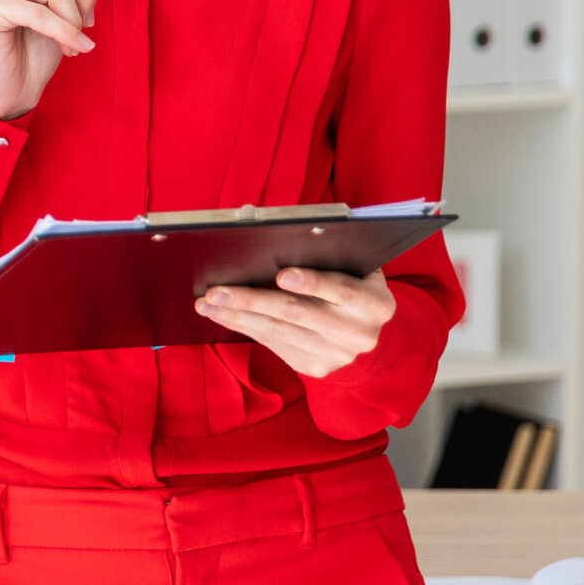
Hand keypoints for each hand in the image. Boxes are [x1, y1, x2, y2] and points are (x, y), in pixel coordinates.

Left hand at [194, 267, 394, 377]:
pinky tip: (222, 315)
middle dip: (253, 300)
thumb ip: (320, 249)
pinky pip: (273, 344)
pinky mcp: (315, 366)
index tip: (282, 275)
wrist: (368, 333)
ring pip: (279, 331)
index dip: (312, 282)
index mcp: (375, 303)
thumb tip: (254, 218)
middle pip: (298, 313)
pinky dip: (244, 327)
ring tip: (207, 303)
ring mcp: (337, 355)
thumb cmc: (350, 283)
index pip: (342, 290)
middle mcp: (359, 333)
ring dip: (238, 316)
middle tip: (216, 291)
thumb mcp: (352, 266)